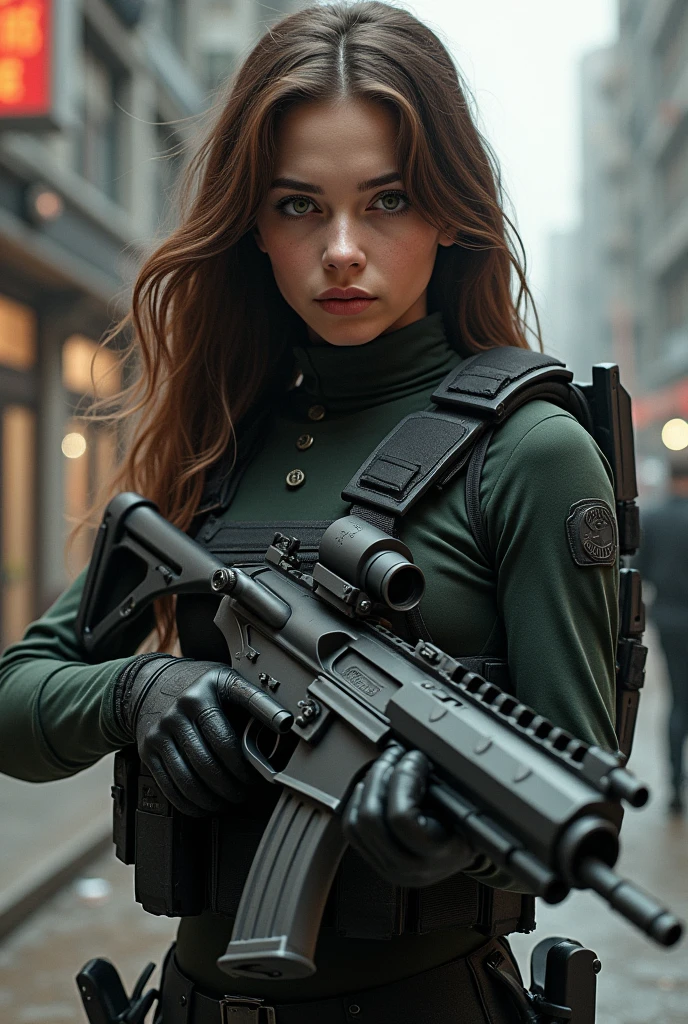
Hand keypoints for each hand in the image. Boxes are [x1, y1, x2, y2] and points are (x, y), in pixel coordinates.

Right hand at [114, 655, 253, 816]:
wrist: (147, 684)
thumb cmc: (198, 686)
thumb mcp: (227, 681)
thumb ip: (252, 702)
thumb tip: (283, 727)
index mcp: (207, 689)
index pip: (228, 733)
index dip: (246, 759)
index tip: (263, 773)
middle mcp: (181, 708)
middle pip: (209, 762)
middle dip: (232, 785)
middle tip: (246, 791)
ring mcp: (161, 730)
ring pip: (189, 779)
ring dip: (213, 798)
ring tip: (228, 800)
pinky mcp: (148, 749)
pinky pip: (170, 785)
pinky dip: (190, 803)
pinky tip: (205, 804)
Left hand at [342, 743, 475, 886]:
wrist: (460, 857)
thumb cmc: (467, 832)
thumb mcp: (466, 811)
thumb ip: (443, 788)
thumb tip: (416, 757)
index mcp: (439, 855)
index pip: (402, 818)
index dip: (404, 778)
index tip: (415, 757)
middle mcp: (410, 867)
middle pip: (372, 817)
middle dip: (381, 775)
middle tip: (396, 755)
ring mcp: (388, 867)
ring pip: (357, 822)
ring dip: (368, 785)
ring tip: (385, 766)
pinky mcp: (374, 861)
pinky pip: (351, 829)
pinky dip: (357, 801)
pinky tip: (370, 786)